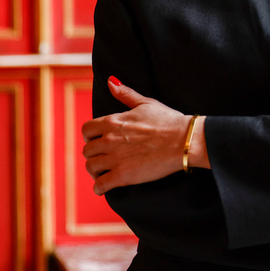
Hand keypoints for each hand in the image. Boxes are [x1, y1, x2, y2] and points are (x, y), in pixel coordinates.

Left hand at [81, 78, 207, 195]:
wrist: (183, 140)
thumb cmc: (168, 121)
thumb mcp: (146, 103)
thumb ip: (125, 94)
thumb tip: (110, 81)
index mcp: (113, 121)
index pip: (86, 130)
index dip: (90, 136)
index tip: (97, 140)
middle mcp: (109, 140)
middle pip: (87, 150)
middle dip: (93, 154)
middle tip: (103, 158)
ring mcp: (115, 158)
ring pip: (91, 167)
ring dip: (96, 171)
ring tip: (104, 172)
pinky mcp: (123, 176)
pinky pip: (100, 186)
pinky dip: (100, 188)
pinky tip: (105, 186)